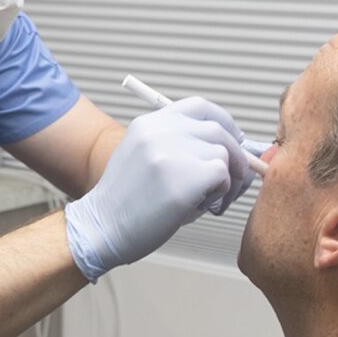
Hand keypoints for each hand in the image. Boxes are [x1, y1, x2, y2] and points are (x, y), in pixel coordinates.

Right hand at [64, 98, 249, 280]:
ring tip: (206, 199)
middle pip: (218, 130)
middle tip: (235, 180)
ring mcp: (171, 152)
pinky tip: (202, 205)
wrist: (102, 229)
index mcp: (149, 123)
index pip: (200, 107)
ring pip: (223, 154)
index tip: (234, 139)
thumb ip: (180, 146)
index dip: (224, 122)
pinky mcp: (184, 178)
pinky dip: (221, 192)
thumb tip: (232, 148)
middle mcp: (160, 131)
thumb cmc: (127, 203)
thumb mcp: (146, 159)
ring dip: (225, 179)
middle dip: (235, 156)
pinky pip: (223, 176)